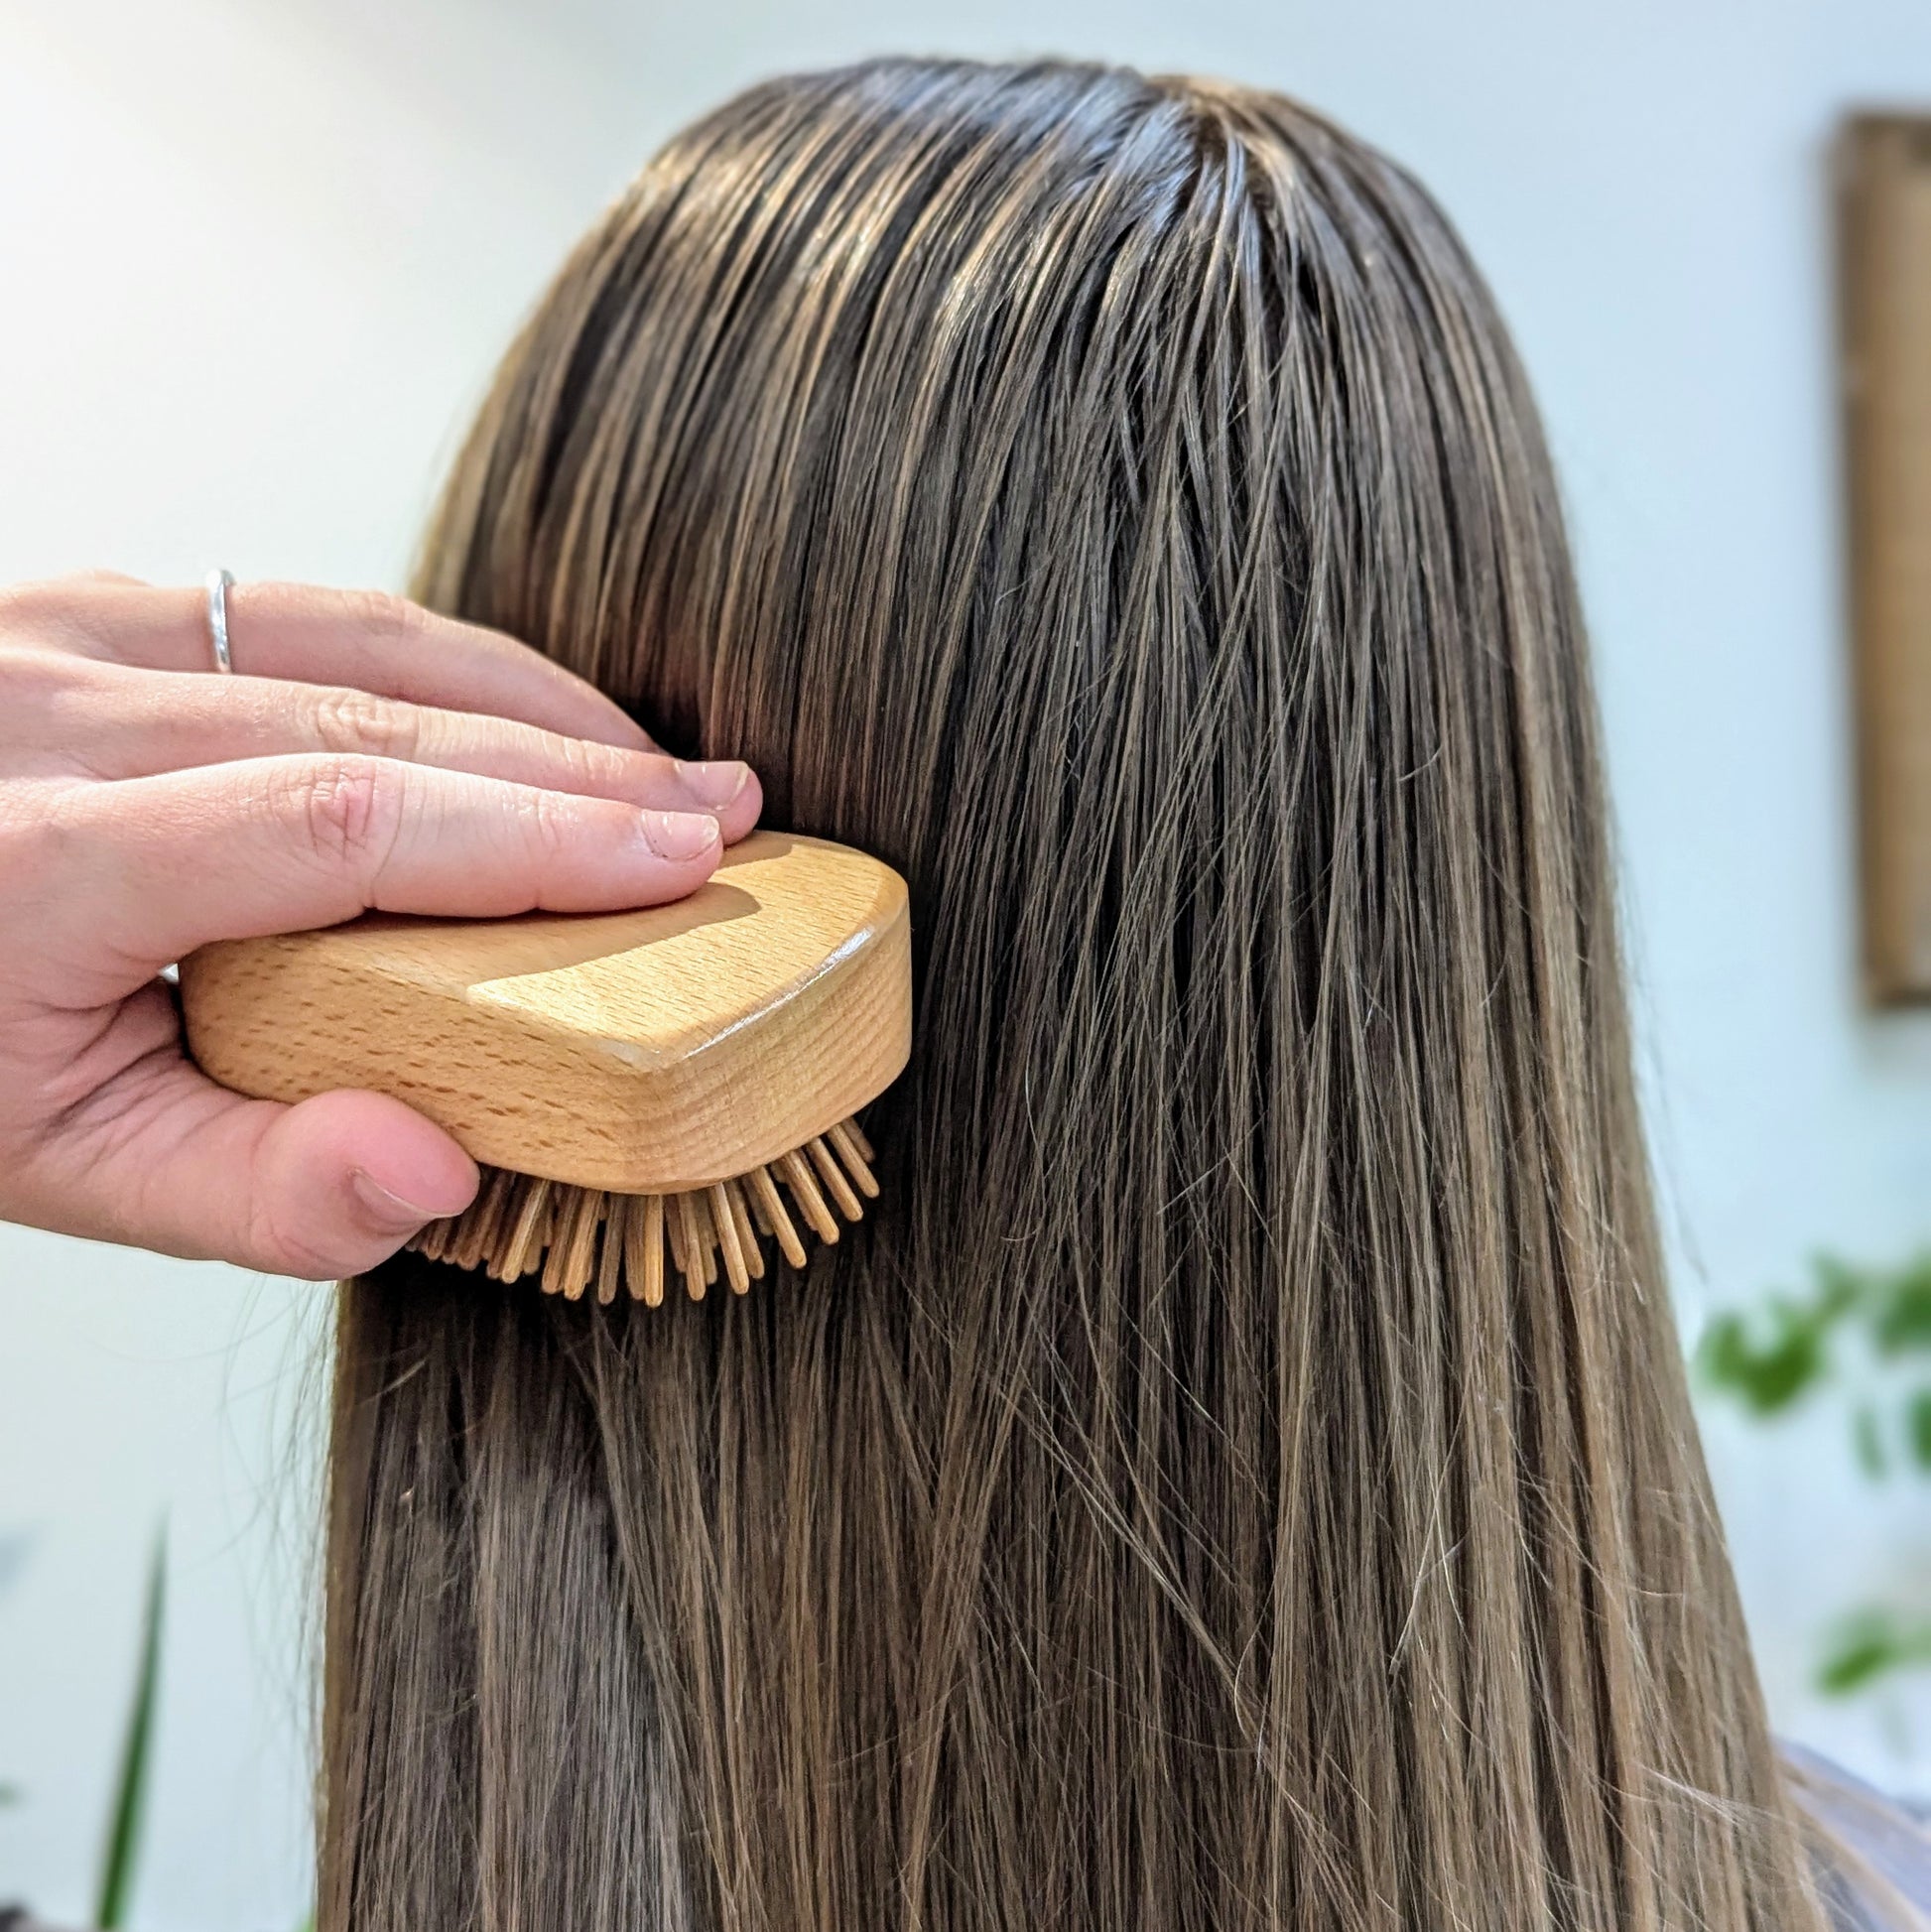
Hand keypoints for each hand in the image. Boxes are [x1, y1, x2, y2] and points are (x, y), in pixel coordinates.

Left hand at [0, 572, 760, 1278]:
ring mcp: (66, 625)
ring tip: (656, 763)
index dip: (538, 837)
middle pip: (375, 713)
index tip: (683, 861)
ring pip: (354, 631)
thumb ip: (244, 1192)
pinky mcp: (92, 600)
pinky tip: (522, 717)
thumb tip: (439, 1171)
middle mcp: (48, 704)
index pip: (342, 822)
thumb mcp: (48, 1163)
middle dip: (579, 765)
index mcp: (35, 859)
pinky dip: (442, 664)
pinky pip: (305, 610)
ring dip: (530, 699)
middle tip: (726, 814)